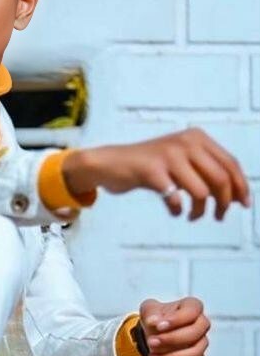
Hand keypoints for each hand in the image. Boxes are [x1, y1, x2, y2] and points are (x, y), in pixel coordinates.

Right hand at [64, 128, 251, 220]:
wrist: (112, 162)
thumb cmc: (150, 166)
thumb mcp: (181, 161)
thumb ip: (205, 172)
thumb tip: (232, 196)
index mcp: (197, 138)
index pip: (230, 163)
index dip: (241, 186)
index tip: (243, 204)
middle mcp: (186, 142)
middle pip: (221, 177)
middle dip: (224, 202)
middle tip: (219, 216)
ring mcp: (168, 156)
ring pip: (202, 191)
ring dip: (200, 210)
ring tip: (194, 217)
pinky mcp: (152, 171)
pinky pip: (175, 198)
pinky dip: (177, 210)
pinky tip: (174, 211)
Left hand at [139, 297, 209, 355]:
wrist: (155, 333)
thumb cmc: (157, 318)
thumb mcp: (149, 310)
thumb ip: (151, 313)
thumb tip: (153, 321)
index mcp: (192, 307)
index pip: (193, 311)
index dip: (177, 319)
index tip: (159, 326)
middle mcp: (201, 324)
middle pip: (195, 333)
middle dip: (172, 340)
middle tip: (152, 342)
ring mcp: (201, 343)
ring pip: (195, 354)